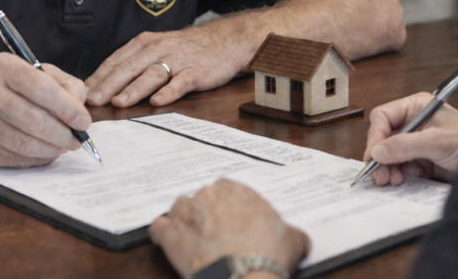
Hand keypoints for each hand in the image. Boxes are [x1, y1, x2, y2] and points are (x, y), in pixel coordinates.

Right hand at [0, 52, 91, 166]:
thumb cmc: (2, 86)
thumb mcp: (31, 71)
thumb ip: (62, 83)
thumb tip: (79, 108)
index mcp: (2, 67)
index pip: (41, 88)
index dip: (67, 108)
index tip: (83, 122)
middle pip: (32, 119)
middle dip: (61, 134)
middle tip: (76, 141)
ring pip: (22, 143)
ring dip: (49, 150)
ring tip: (62, 148)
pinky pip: (11, 158)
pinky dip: (33, 160)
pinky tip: (43, 154)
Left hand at [85, 25, 245, 107]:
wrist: (227, 40)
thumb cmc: (188, 48)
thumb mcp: (159, 47)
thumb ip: (136, 62)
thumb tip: (106, 84)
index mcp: (146, 43)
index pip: (116, 60)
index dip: (99, 76)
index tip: (82, 92)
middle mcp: (159, 48)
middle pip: (130, 67)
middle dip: (109, 85)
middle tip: (93, 101)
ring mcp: (179, 59)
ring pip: (152, 73)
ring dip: (135, 88)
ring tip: (120, 102)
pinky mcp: (197, 71)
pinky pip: (181, 82)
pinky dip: (169, 92)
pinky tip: (158, 101)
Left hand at [150, 179, 310, 277]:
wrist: (245, 278)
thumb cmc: (269, 256)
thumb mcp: (294, 241)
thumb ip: (292, 234)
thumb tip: (299, 240)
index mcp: (237, 190)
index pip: (226, 188)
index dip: (228, 205)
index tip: (232, 218)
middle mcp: (209, 195)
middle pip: (202, 197)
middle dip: (206, 212)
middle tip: (215, 232)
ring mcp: (186, 213)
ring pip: (178, 207)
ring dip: (183, 219)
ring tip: (191, 236)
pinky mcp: (170, 234)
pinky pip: (158, 228)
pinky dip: (162, 234)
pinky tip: (168, 242)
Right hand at [364, 92, 457, 184]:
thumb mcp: (438, 142)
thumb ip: (407, 145)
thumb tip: (378, 151)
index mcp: (416, 107)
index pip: (384, 117)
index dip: (376, 136)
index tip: (374, 156)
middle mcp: (413, 122)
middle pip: (384, 137)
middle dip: (381, 156)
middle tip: (380, 175)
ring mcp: (416, 142)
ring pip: (389, 154)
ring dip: (388, 168)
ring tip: (391, 180)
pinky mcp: (420, 159)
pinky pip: (400, 166)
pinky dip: (398, 175)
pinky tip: (402, 180)